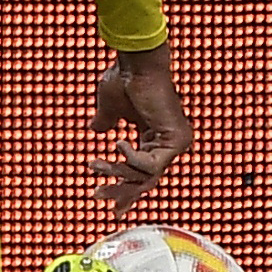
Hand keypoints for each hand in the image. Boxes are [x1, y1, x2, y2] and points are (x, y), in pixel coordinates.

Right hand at [89, 43, 189, 214]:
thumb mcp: (110, 107)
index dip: (128, 190)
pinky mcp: (176, 140)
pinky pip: (151, 164)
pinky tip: (118, 144)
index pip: (144, 173)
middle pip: (145, 180)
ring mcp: (175, 143)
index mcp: (155, 137)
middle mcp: (169, 143)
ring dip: (117, 172)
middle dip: (120, 190)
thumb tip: (95, 129)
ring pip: (145, 175)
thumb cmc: (125, 79)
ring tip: (94, 163)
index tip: (114, 209)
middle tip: (97, 195)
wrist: (136, 63)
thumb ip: (106, 121)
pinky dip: (131, 158)